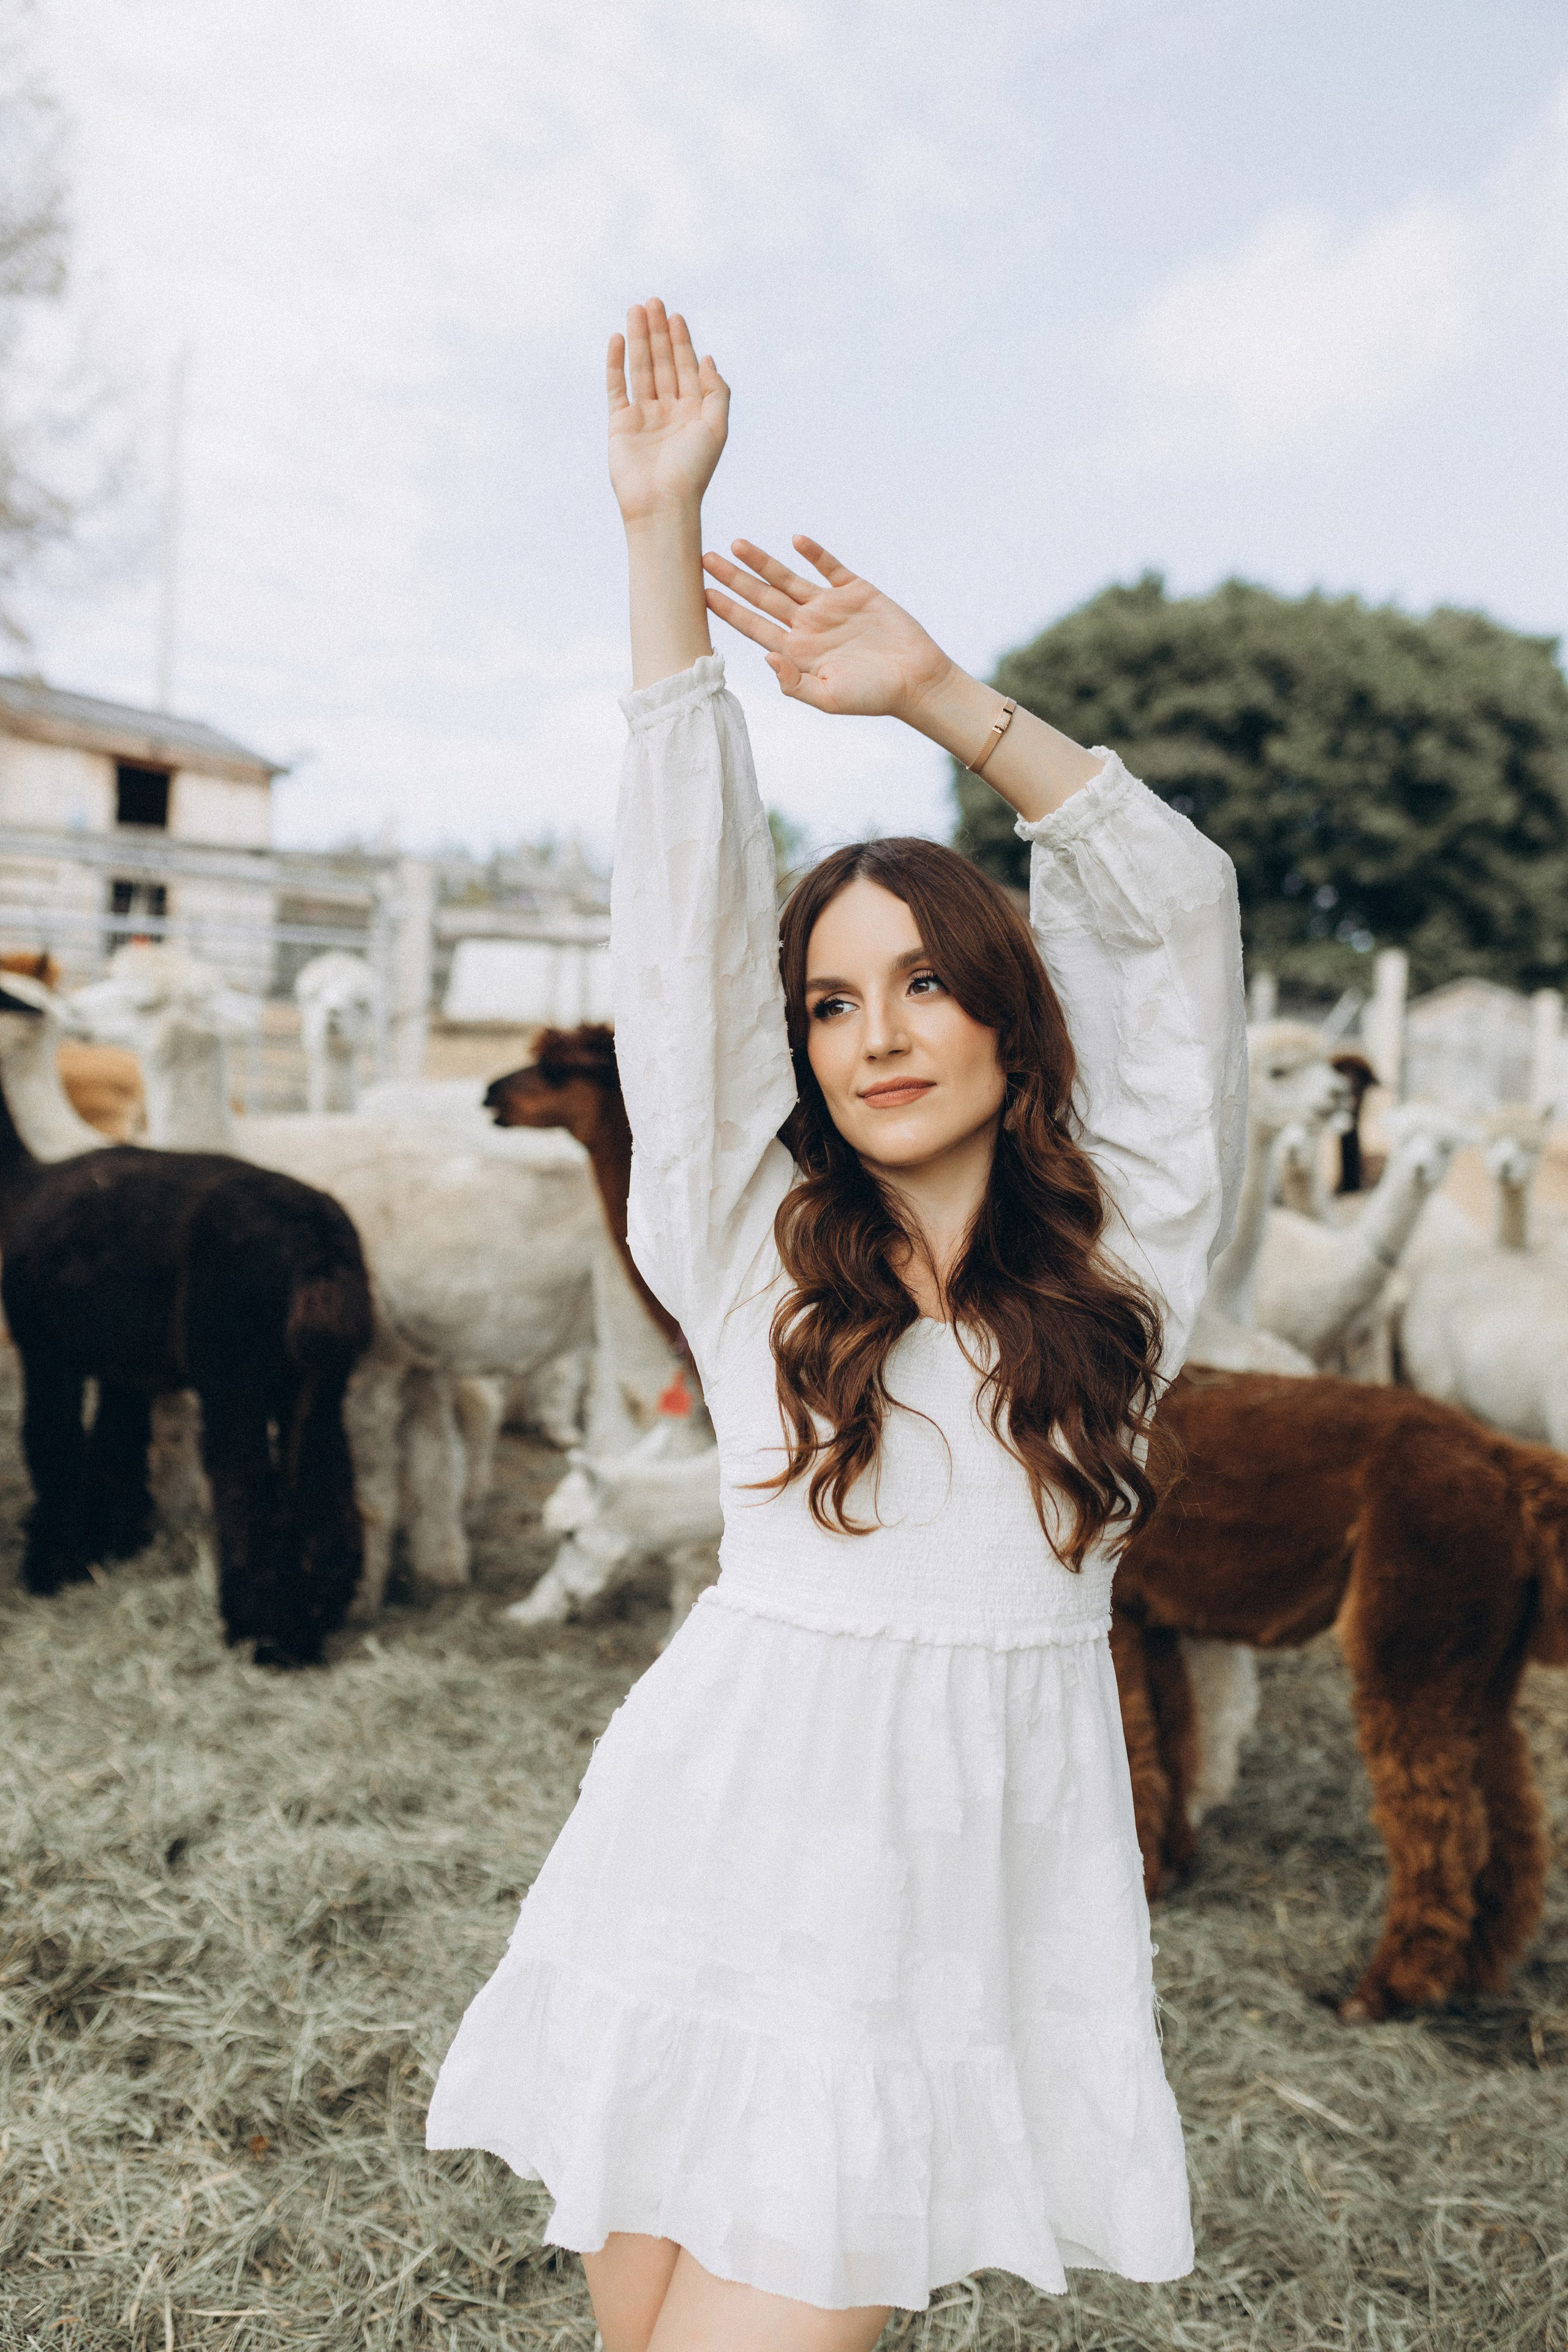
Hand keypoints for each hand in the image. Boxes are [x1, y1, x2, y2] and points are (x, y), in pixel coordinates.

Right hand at [608, 299, 729, 526]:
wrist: (662, 504)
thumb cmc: (693, 471)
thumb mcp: (716, 428)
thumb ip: (717, 392)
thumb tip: (708, 358)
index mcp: (693, 412)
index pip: (686, 368)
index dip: (681, 341)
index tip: (676, 316)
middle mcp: (668, 411)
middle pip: (662, 362)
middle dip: (658, 332)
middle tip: (654, 301)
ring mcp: (643, 416)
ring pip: (640, 369)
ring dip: (639, 339)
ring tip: (636, 309)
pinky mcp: (620, 424)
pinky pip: (616, 387)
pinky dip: (616, 363)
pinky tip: (618, 339)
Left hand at [702, 537, 954, 723]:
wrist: (916, 680)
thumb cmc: (873, 696)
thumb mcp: (829, 698)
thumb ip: (793, 682)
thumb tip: (765, 657)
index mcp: (796, 652)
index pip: (753, 626)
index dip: (728, 610)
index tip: (701, 594)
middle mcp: (807, 626)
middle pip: (762, 597)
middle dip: (733, 579)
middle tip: (704, 558)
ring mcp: (830, 607)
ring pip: (787, 578)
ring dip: (762, 561)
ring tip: (736, 544)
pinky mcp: (856, 592)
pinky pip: (830, 567)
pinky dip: (814, 553)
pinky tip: (795, 540)